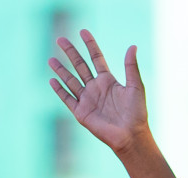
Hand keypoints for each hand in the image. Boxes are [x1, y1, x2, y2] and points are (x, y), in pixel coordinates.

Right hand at [48, 30, 146, 153]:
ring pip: (71, 81)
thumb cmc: (137, 113)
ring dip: (61, 70)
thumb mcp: (135, 86)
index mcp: (108, 81)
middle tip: (60, 39)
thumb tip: (132, 46)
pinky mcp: (81, 112)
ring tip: (50, 59)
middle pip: (80, 66)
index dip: (90, 45)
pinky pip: (68, 99)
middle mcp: (96, 88)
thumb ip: (131, 67)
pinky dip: (59, 90)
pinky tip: (52, 81)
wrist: (131, 136)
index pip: (96, 58)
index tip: (83, 31)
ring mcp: (87, 100)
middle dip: (70, 52)